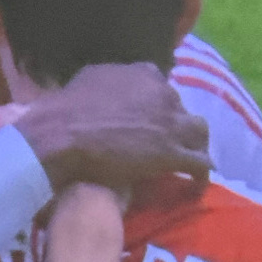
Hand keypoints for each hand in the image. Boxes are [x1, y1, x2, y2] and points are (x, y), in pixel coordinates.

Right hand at [16, 63, 210, 194]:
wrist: (61, 135)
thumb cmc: (65, 111)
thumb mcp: (88, 80)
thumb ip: (106, 82)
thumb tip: (103, 87)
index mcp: (144, 74)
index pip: (162, 88)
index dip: (158, 107)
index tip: (150, 121)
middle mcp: (164, 94)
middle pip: (182, 111)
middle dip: (177, 127)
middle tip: (166, 144)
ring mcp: (171, 124)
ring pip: (200, 134)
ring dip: (195, 146)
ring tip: (188, 162)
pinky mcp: (173, 153)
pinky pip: (200, 164)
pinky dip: (200, 176)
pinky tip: (195, 187)